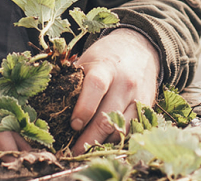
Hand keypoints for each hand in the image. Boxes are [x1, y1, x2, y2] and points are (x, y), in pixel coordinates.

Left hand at [70, 28, 159, 151]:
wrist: (139, 49)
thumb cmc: (106, 57)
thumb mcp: (88, 60)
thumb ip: (75, 81)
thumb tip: (53, 107)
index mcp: (106, 67)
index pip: (96, 87)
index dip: (83, 108)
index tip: (73, 125)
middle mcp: (125, 83)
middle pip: (108, 116)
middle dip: (89, 138)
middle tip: (74, 151)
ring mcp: (138, 96)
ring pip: (121, 129)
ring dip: (103, 141)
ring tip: (88, 146)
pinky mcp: (147, 107)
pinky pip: (131, 130)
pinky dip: (117, 138)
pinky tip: (105, 139)